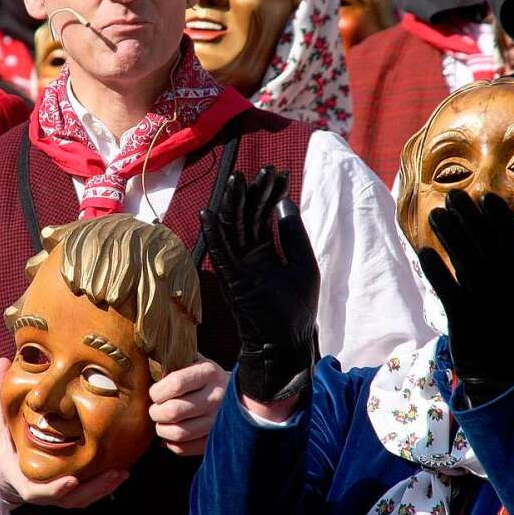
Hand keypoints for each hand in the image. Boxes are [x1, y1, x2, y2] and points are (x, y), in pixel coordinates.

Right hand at [0, 358, 127, 507]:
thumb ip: (0, 397)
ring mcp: (54, 495)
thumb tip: (4, 362)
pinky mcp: (66, 494)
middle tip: (115, 473)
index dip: (53, 489)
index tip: (71, 480)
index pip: (35, 490)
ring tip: (121, 473)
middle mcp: (39, 491)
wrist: (3, 479)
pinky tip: (120, 474)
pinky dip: (102, 488)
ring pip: (80, 500)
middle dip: (92, 489)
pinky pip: (86, 496)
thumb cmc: (2, 450)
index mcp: (19, 477)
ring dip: (102, 489)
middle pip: (67, 499)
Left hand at [149, 357, 227, 454]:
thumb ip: (177, 361)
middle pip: (173, 411)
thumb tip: (148, 363)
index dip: (157, 391)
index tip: (155, 393)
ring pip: (177, 433)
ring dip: (162, 429)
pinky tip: (172, 434)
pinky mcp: (215, 439)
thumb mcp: (198, 362)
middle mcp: (216, 397)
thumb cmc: (208, 378)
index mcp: (209, 373)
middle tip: (155, 410)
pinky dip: (171, 443)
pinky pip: (184, 448)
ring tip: (162, 422)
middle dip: (156, 412)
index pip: (175, 384)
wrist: (242, 397)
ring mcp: (217, 421)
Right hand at [200, 166, 319, 402]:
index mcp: (265, 251)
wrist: (287, 344)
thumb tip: (284, 201)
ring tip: (236, 179)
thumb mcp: (303, 265)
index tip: (278, 173)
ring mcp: (239, 266)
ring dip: (233, 204)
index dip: (269, 193)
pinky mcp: (233, 279)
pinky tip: (210, 212)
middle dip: (254, 193)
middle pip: (247, 217)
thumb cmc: (296, 309)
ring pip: (233, 229)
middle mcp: (249, 255)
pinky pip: (221, 253)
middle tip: (263, 170)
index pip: (263, 215)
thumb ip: (293, 234)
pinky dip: (214, 233)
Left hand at [418, 190, 513, 403]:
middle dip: (470, 216)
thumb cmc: (501, 322)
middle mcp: (503, 287)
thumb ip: (501, 262)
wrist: (501, 370)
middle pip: (486, 243)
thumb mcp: (511, 291)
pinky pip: (447, 289)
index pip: (512, 240)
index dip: (499, 217)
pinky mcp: (463, 318)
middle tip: (453, 195)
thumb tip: (484, 226)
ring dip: (450, 235)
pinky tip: (424, 253)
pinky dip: (436, 271)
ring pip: (465, 262)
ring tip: (435, 215)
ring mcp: (484, 302)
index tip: (486, 196)